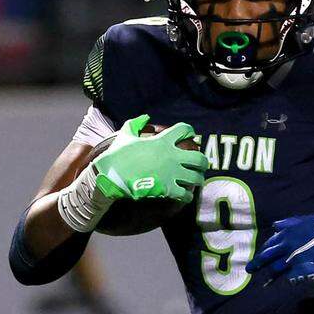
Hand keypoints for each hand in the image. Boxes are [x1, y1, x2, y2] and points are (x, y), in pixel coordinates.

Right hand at [92, 114, 206, 205]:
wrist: (111, 175)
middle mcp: (172, 157)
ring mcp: (172, 174)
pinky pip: (186, 195)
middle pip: (199, 158)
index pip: (185, 130)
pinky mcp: (168, 189)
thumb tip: (145, 118)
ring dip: (197, 180)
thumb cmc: (117, 155)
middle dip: (202, 162)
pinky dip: (187, 196)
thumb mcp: (125, 134)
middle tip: (199, 165)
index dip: (189, 131)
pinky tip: (184, 195)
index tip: (189, 136)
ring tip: (194, 181)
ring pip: (197, 178)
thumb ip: (136, 124)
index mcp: (163, 141)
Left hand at [248, 215, 313, 283]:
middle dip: (257, 264)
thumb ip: (291, 222)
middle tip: (250, 270)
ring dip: (270, 276)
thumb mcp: (310, 219)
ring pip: (276, 269)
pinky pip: (291, 278)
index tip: (260, 257)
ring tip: (264, 283)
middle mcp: (288, 245)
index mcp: (288, 233)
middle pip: (268, 257)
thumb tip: (275, 226)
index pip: (270, 243)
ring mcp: (295, 259)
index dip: (263, 250)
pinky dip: (289, 280)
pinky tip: (287, 283)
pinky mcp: (303, 271)